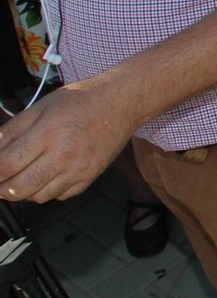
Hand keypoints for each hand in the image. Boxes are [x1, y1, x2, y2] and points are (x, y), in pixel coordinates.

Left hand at [0, 83, 139, 202]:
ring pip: (38, 197)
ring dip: (25, 191)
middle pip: (18, 188)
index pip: (6, 165)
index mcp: (48, 133)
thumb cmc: (84, 100)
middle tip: (1, 180)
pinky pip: (60, 196)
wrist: (122, 102)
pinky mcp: (90, 176)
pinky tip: (49, 176)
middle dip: (2, 188)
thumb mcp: (42, 106)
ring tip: (25, 177)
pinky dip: (49, 191)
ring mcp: (78, 169)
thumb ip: (13, 129)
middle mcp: (63, 154)